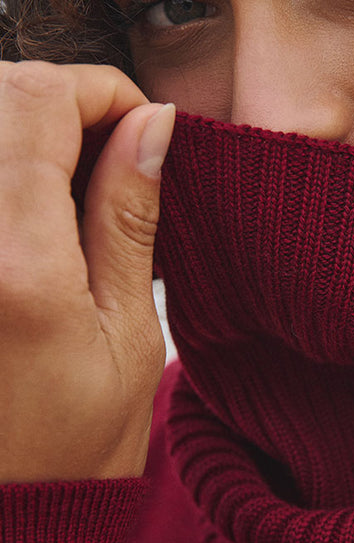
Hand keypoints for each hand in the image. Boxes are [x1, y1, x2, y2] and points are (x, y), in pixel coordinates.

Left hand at [0, 61, 174, 481]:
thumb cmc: (69, 450)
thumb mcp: (129, 337)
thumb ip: (129, 219)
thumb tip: (150, 127)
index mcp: (14, 263)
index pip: (39, 99)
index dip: (101, 92)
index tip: (140, 126)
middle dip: (60, 104)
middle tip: (109, 156)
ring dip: (25, 136)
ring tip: (70, 191)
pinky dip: (7, 174)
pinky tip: (32, 215)